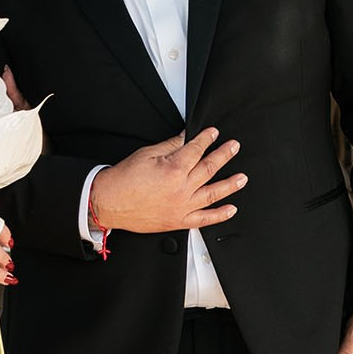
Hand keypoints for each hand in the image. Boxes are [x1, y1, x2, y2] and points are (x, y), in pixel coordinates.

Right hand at [90, 129, 244, 234]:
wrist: (109, 203)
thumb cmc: (124, 179)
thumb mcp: (147, 154)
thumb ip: (170, 146)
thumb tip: (185, 138)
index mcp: (173, 169)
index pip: (196, 149)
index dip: (206, 139)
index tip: (214, 133)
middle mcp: (181, 188)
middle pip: (209, 168)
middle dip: (224, 155)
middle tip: (234, 147)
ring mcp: (181, 206)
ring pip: (212, 193)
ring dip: (230, 185)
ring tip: (242, 178)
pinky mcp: (178, 220)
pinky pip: (204, 219)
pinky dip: (219, 215)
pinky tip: (231, 209)